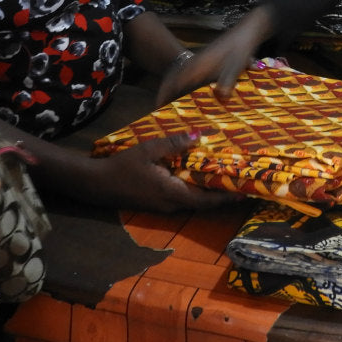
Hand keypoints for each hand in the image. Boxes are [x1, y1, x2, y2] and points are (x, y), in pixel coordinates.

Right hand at [89, 132, 242, 211]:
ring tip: (225, 176)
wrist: (97, 185)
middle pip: (203, 202)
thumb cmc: (123, 166)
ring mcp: (164, 205)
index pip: (205, 200)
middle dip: (222, 194)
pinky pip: (183, 197)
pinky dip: (195, 189)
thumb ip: (174, 143)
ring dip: (209, 191)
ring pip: (193, 200)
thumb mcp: (149, 149)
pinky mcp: (158, 202)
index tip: (244, 192)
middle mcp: (171, 203)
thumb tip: (199, 136)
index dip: (225, 197)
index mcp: (171, 192)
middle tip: (240, 181)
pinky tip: (199, 174)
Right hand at [156, 7, 273, 105]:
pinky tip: (188, 90)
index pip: (175, 78)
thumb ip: (227, 80)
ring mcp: (200, 59)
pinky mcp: (206, 59)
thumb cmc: (241, 48)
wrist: (246, 31)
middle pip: (173, 76)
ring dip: (173, 85)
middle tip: (160, 105)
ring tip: (170, 100)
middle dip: (165, 90)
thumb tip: (221, 96)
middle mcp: (196, 61)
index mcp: (199, 63)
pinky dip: (182, 81)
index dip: (165, 91)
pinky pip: (187, 71)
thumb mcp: (236, 65)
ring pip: (179, 73)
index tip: (158, 104)